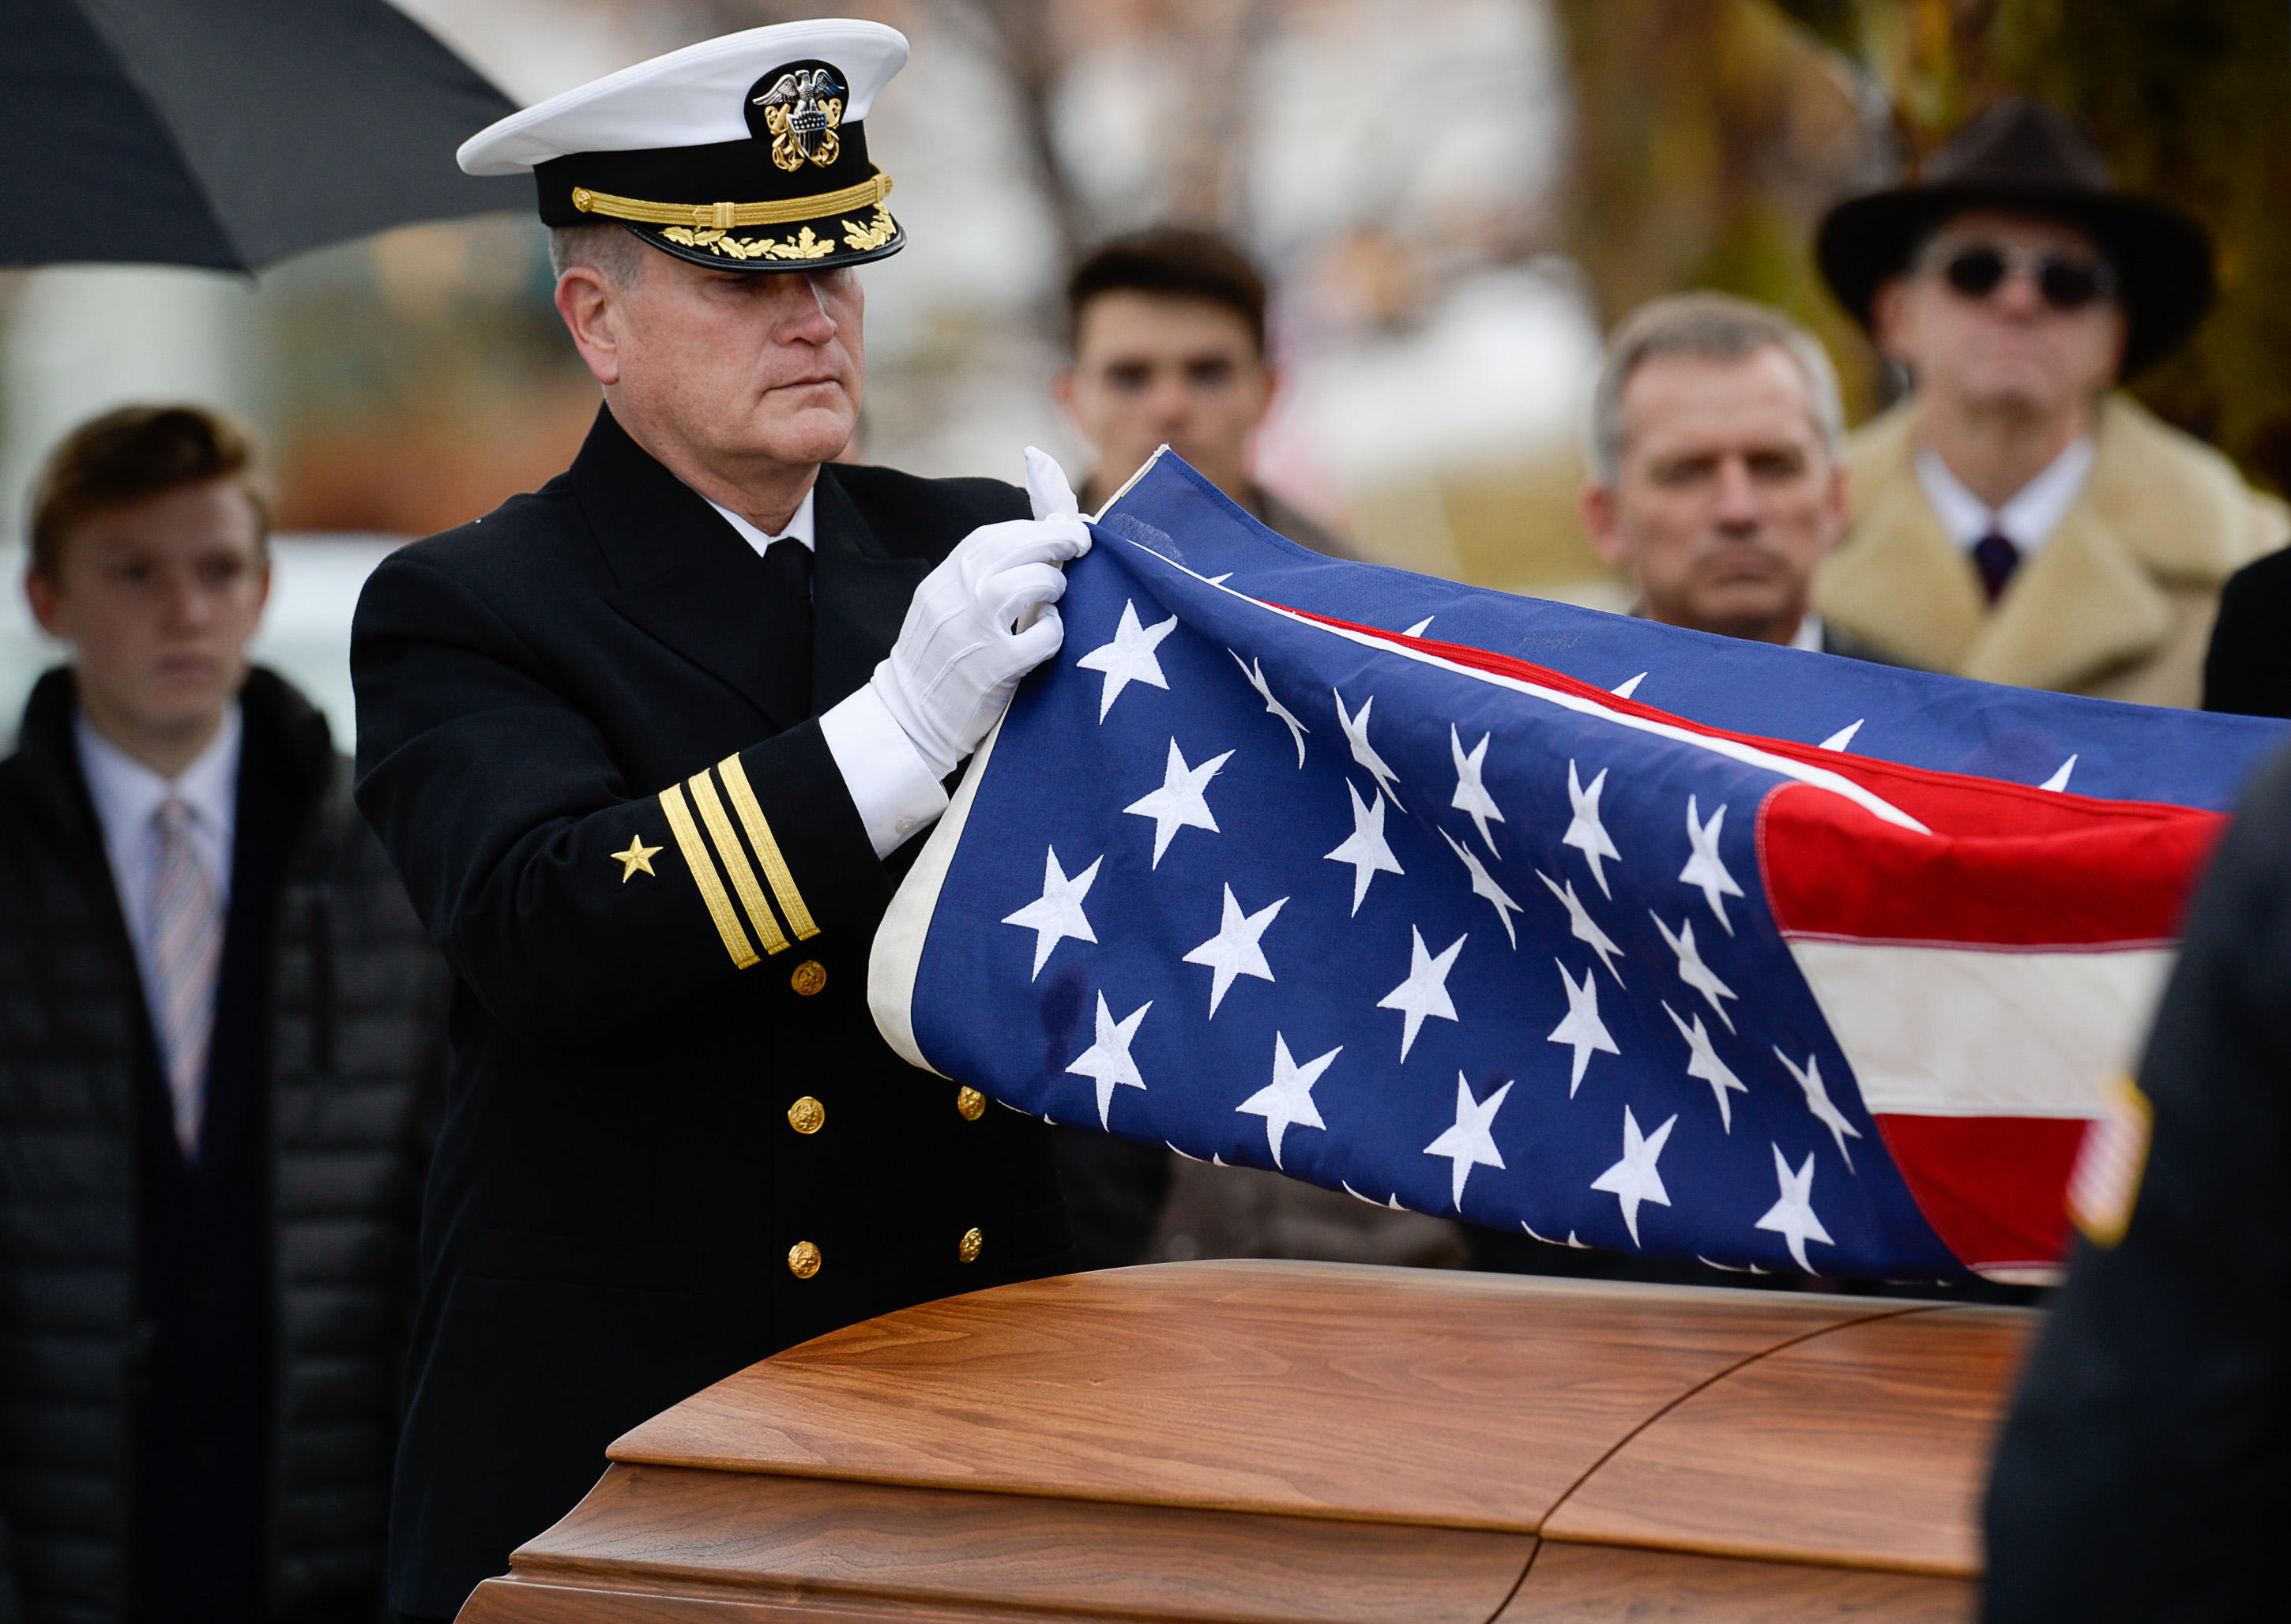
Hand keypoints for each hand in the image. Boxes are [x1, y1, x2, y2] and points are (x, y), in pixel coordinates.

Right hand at [868, 448, 1090, 777]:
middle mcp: (952, 602)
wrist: (908, 718)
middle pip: (1008, 549)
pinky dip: (1053, 631)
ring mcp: (971, 635)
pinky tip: (1050, 632)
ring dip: (1050, 582)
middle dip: (1052, 540)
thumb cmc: (936, 660)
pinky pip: (1037, 638)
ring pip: (1021, 585)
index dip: (1031, 529)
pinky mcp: (991, 671)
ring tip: (1056, 593)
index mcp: (940, 583)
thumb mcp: (942, 607)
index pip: (988, 539)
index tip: (1059, 529)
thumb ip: (976, 578)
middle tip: (1078, 545)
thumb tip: (1033, 542)